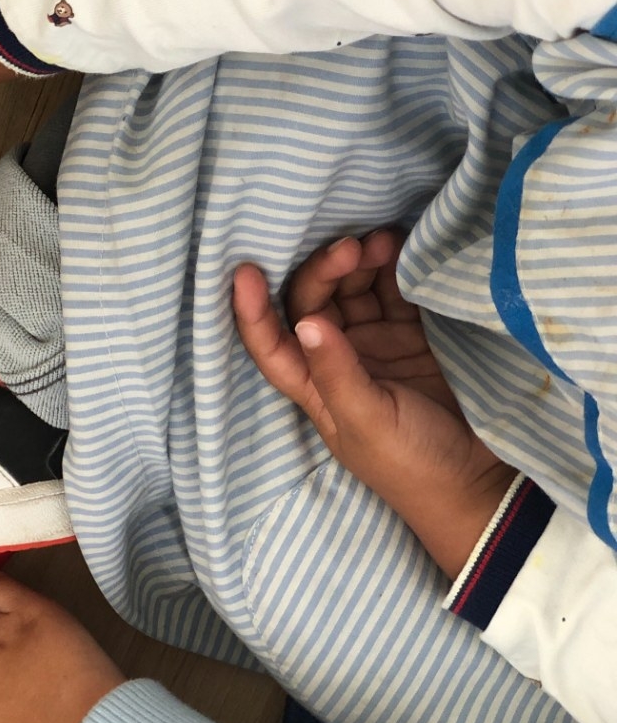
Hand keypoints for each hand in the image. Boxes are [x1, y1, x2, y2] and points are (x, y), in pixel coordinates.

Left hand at [234, 230, 513, 577]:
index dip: (251, 311)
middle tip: (352, 248)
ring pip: (353, 292)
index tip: (244, 271)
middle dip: (324, 272)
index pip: (269, 343)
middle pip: (313, 303)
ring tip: (381, 243)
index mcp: (312, 386)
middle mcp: (336, 360)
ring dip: (360, 264)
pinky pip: (395, 292)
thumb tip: (306, 322)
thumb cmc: (410, 463)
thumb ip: (338, 373)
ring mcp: (375, 345)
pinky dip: (395, 268)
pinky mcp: (413, 335)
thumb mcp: (367, 421)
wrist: (478, 479)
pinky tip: (401, 247)